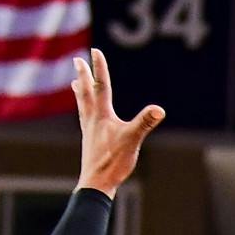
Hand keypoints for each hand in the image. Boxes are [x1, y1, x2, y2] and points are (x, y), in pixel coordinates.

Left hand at [73, 49, 164, 196]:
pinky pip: (84, 119)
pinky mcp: (89, 141)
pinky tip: (86, 115)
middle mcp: (92, 120)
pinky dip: (84, 110)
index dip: (99, 68)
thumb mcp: (132, 140)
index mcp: (102, 115)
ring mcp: (89, 131)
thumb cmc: (113, 162)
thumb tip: (159, 110)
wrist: (96, 183)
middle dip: (83, 75)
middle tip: (77, 61)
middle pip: (86, 92)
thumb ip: (144, 123)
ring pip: (82, 105)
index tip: (95, 51)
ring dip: (80, 91)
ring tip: (75, 83)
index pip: (101, 86)